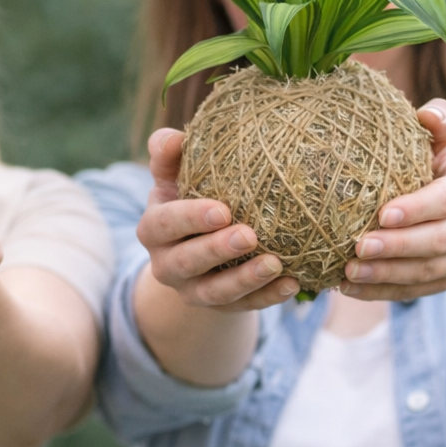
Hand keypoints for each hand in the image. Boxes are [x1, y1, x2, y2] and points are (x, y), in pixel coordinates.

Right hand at [137, 128, 301, 310]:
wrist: (194, 247)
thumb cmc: (188, 197)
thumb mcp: (174, 177)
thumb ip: (169, 154)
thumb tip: (174, 138)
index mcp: (153, 230)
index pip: (164, 224)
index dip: (190, 219)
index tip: (223, 210)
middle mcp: (166, 265)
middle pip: (186, 262)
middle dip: (217, 250)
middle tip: (250, 235)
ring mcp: (192, 291)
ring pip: (215, 292)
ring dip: (245, 279)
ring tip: (276, 264)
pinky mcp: (220, 308)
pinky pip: (243, 306)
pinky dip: (267, 297)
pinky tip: (292, 283)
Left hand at [340, 99, 445, 300]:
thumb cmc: (443, 163)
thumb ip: (441, 120)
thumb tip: (427, 112)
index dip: (418, 208)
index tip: (383, 213)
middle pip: (437, 243)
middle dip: (398, 247)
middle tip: (358, 247)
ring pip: (425, 272)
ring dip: (385, 275)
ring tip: (348, 272)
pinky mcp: (445, 281)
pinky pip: (413, 291)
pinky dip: (381, 292)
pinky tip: (348, 288)